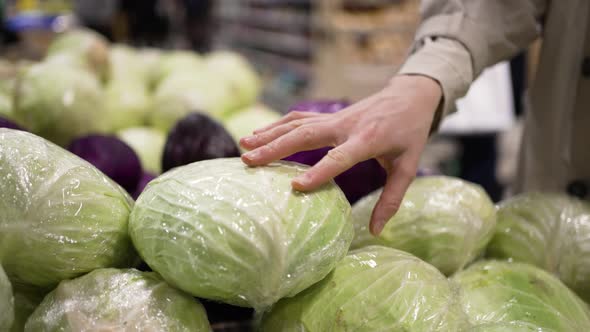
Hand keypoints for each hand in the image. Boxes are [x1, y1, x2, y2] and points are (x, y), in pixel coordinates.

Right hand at [240, 75, 441, 234]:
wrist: (410, 96)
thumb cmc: (409, 134)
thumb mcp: (407, 167)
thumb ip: (392, 199)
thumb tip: (375, 231)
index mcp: (367, 140)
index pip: (339, 158)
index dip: (318, 172)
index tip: (295, 187)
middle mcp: (345, 126)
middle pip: (305, 136)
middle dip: (274, 148)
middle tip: (248, 161)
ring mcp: (334, 117)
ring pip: (296, 124)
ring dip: (269, 134)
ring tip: (243, 145)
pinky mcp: (328, 115)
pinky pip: (299, 118)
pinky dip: (277, 125)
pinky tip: (259, 133)